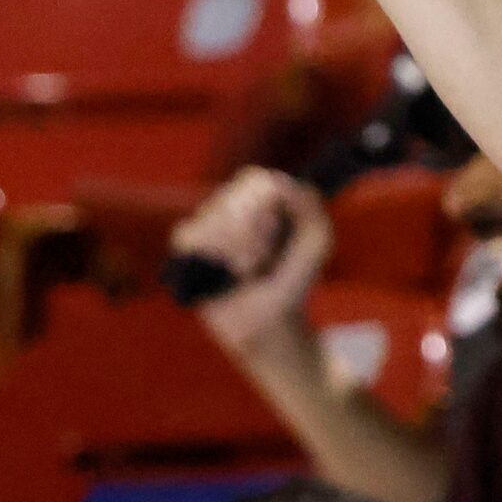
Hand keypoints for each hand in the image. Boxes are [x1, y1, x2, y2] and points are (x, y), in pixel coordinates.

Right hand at [170, 166, 331, 355]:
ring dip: (239, 249)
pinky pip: (191, 238)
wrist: (270, 322)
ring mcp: (205, 227)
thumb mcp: (316, 240)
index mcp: (258, 197)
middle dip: (256, 233)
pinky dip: (215, 257)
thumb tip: (278, 180)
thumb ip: (308, 204)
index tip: (280, 231)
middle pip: (233, 199)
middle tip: (266, 258)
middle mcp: (228, 206)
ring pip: (213, 219)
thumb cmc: (294, 278)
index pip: (254, 179)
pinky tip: (228, 274)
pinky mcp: (185, 252)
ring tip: (249, 269)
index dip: (268, 206)